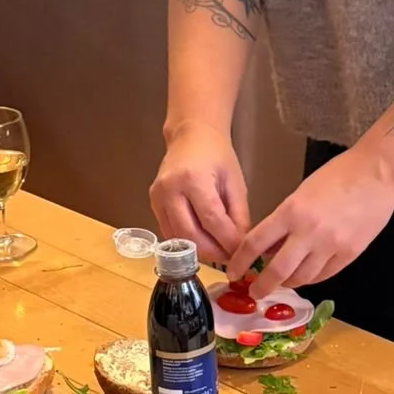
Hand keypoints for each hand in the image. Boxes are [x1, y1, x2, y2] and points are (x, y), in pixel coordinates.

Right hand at [150, 120, 249, 263]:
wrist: (191, 136)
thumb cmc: (217, 156)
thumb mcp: (235, 183)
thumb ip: (239, 216)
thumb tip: (241, 246)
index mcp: (193, 179)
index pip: (211, 220)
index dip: (227, 241)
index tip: (241, 253)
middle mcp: (170, 189)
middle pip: (190, 234)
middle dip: (213, 252)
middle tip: (230, 258)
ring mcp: (157, 197)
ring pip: (178, 239)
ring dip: (200, 251)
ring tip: (219, 252)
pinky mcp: (153, 204)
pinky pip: (170, 232)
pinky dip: (187, 242)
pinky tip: (204, 242)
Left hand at [227, 144, 393, 290]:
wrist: (378, 174)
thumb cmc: (339, 175)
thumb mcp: (302, 192)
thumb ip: (285, 220)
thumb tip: (269, 247)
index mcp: (292, 211)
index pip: (255, 243)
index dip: (240, 261)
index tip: (233, 271)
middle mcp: (309, 232)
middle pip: (277, 270)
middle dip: (262, 286)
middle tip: (255, 291)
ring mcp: (331, 246)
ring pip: (302, 277)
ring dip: (288, 283)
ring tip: (282, 283)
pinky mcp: (350, 254)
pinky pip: (324, 275)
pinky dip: (311, 278)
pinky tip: (306, 276)